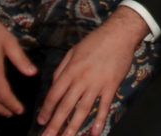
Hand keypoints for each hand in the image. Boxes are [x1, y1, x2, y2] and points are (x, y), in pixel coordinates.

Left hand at [37, 6, 148, 135]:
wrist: (119, 34)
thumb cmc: (95, 41)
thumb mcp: (73, 51)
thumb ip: (62, 68)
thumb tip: (54, 84)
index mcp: (70, 70)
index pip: (54, 94)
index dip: (47, 109)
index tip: (41, 122)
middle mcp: (81, 80)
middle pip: (65, 106)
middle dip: (55, 124)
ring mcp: (97, 85)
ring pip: (82, 110)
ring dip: (73, 127)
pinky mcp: (111, 87)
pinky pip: (104, 107)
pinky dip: (99, 121)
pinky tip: (94, 133)